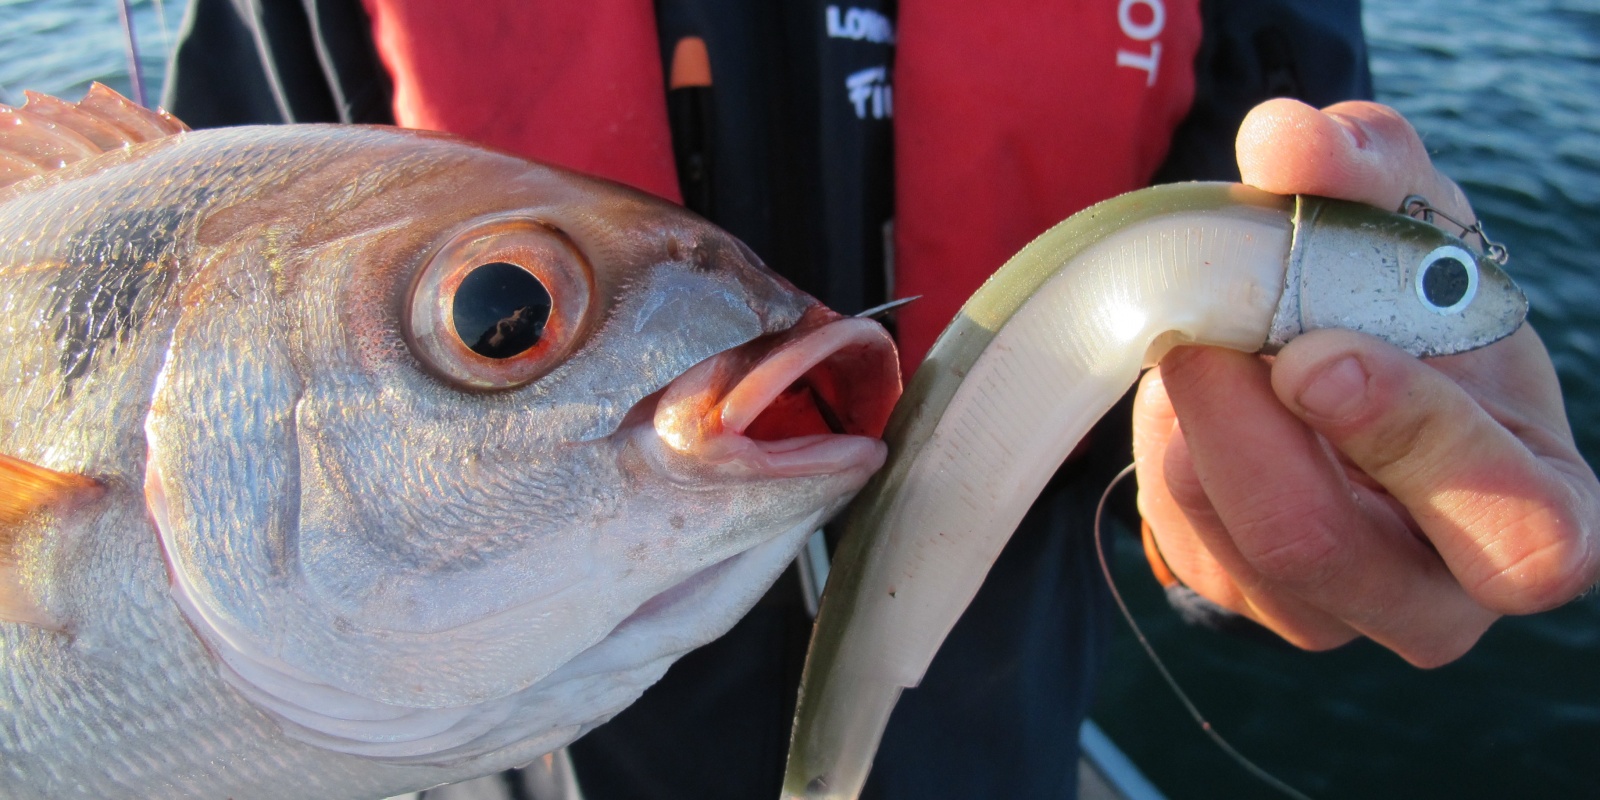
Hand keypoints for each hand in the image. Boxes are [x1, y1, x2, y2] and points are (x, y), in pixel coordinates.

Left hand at [1132, 99, 1599, 666]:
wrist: (1349, 347)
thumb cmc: (1414, 296)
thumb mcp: (1409, 215)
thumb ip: (1364, 166)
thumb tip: (1284, 140)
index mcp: (1541, 513)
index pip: (1516, 534)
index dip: (1411, 443)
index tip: (1313, 352)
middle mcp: (1437, 592)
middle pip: (1320, 549)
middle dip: (1244, 432)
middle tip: (1201, 338)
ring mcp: (1330, 610)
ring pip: (1227, 540)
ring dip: (1196, 422)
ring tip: (1206, 339)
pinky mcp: (1240, 598)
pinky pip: (1177, 530)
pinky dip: (1170, 441)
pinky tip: (1195, 389)